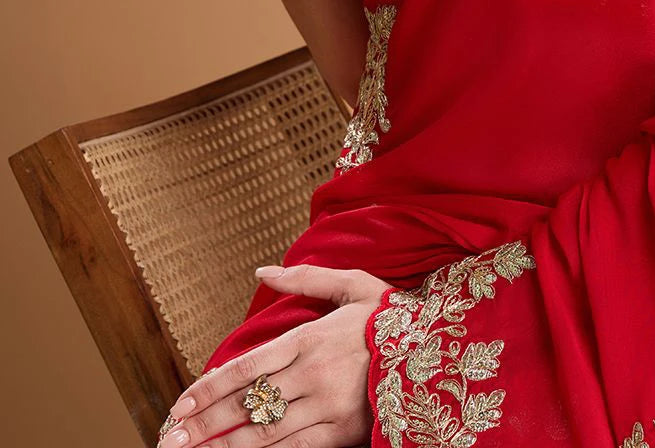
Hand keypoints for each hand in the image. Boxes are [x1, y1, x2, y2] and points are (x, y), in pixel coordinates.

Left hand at [159, 263, 393, 447]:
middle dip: (203, 422)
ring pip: (262, 433)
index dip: (209, 387)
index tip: (179, 402)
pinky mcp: (340, 434)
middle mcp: (312, 376)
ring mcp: (325, 409)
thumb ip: (305, 278)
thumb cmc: (391, 317)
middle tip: (169, 436)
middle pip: (247, 404)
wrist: (440, 353)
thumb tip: (262, 270)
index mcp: (311, 338)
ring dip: (221, 445)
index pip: (247, 366)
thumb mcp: (352, 285)